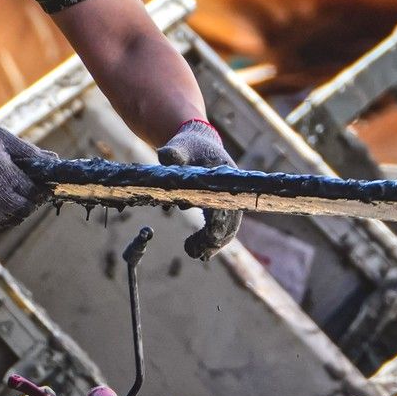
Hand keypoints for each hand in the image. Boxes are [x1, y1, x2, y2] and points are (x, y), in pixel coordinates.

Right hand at [0, 125, 48, 229]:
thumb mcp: (0, 139)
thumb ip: (29, 151)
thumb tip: (54, 160)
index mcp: (3, 173)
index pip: (35, 192)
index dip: (43, 190)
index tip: (44, 185)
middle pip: (27, 209)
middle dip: (32, 201)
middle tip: (30, 191)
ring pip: (14, 218)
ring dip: (18, 208)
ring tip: (10, 192)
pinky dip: (2, 214)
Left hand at [158, 119, 240, 260]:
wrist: (197, 141)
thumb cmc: (189, 144)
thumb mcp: (180, 146)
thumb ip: (174, 153)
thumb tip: (165, 155)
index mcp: (224, 177)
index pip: (227, 204)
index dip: (220, 222)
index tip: (209, 237)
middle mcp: (229, 190)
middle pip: (231, 220)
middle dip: (217, 239)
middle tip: (198, 254)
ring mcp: (226, 198)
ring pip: (227, 226)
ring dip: (214, 243)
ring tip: (197, 254)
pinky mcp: (218, 204)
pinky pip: (219, 224)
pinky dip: (211, 239)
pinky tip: (199, 251)